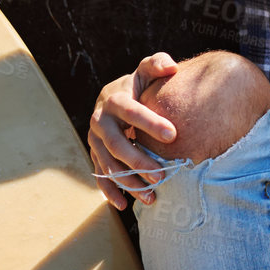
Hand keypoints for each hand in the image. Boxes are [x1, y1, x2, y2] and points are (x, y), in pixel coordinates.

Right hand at [86, 52, 178, 209]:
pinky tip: (124, 205)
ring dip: (129, 183)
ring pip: (109, 166)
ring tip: (152, 196)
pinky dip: (110, 192)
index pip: (132, 112)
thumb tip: (172, 67)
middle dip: (140, 162)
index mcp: (113, 100)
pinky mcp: (95, 155)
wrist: (114, 99)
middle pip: (117, 145)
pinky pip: (99, 176)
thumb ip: (157, 64)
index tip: (173, 135)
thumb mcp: (145, 72)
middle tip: (163, 175)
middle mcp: (100, 122)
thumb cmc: (138, 86)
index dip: (151, 123)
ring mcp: (95, 141)